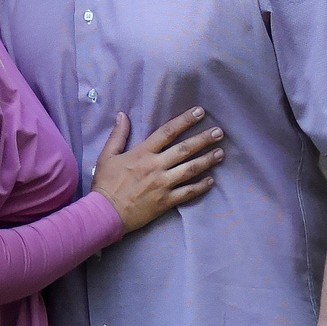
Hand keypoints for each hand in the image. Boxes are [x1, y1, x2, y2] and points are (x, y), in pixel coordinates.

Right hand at [92, 107, 225, 232]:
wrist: (105, 213)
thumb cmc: (105, 184)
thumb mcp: (107, 156)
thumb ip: (118, 135)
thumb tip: (123, 115)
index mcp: (142, 153)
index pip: (167, 132)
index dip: (185, 120)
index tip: (200, 112)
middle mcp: (155, 166)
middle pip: (184, 149)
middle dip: (203, 139)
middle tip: (219, 132)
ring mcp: (162, 184)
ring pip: (190, 169)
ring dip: (207, 160)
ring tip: (221, 153)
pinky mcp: (166, 201)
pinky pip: (188, 192)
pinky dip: (201, 186)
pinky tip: (211, 180)